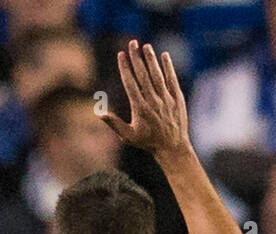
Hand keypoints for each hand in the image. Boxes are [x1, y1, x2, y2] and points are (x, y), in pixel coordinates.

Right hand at [100, 40, 190, 157]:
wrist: (173, 148)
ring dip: (151, 60)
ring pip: (157, 76)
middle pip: (143, 76)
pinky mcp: (177, 100)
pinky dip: (168, 68)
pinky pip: (172, 80)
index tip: (121, 54)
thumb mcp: (129, 136)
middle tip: (132, 43)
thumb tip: (98, 112)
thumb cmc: (148, 142)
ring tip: (146, 46)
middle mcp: (153, 102)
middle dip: (137, 58)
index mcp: (140, 109)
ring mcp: (166, 100)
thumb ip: (114, 123)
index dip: (125, 68)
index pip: (130, 84)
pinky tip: (164, 55)